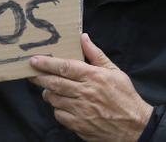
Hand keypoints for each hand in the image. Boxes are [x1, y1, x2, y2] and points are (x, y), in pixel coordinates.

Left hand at [29, 33, 152, 141]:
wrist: (135, 126)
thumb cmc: (125, 97)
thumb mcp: (115, 72)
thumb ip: (96, 55)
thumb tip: (83, 38)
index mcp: (94, 77)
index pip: (65, 67)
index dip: (46, 63)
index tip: (34, 60)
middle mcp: (85, 93)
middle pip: (54, 83)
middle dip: (39, 77)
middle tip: (31, 73)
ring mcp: (81, 111)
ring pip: (54, 99)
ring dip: (48, 93)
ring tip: (49, 89)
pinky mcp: (80, 126)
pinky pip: (59, 115)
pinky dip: (57, 109)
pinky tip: (62, 105)